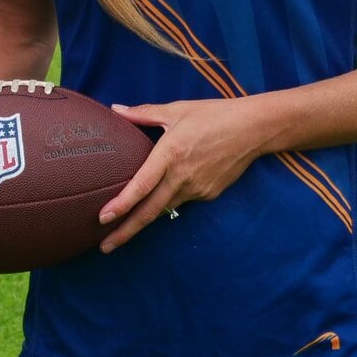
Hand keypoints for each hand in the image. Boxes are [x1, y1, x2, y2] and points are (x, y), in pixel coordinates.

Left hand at [96, 98, 265, 252]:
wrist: (254, 129)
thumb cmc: (214, 115)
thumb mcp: (177, 110)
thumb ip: (143, 114)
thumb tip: (116, 110)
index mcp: (170, 154)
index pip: (141, 186)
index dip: (121, 204)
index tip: (103, 218)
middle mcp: (182, 177)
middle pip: (149, 211)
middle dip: (125, 232)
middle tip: (104, 247)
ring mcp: (197, 189)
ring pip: (165, 208)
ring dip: (144, 220)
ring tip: (123, 230)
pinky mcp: (209, 194)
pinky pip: (182, 200)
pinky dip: (169, 200)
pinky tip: (163, 196)